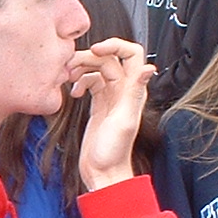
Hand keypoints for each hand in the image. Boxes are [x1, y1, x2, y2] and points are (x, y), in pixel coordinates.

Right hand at [73, 38, 153, 190]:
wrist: (102, 172)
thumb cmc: (113, 152)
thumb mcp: (123, 120)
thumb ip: (133, 93)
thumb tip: (149, 69)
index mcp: (132, 90)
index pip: (131, 54)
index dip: (114, 45)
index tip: (94, 50)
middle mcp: (123, 90)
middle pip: (108, 59)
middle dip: (89, 57)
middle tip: (71, 66)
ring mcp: (110, 96)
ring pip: (97, 69)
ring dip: (81, 68)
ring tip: (68, 78)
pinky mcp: (98, 104)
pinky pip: (89, 82)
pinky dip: (79, 82)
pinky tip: (73, 93)